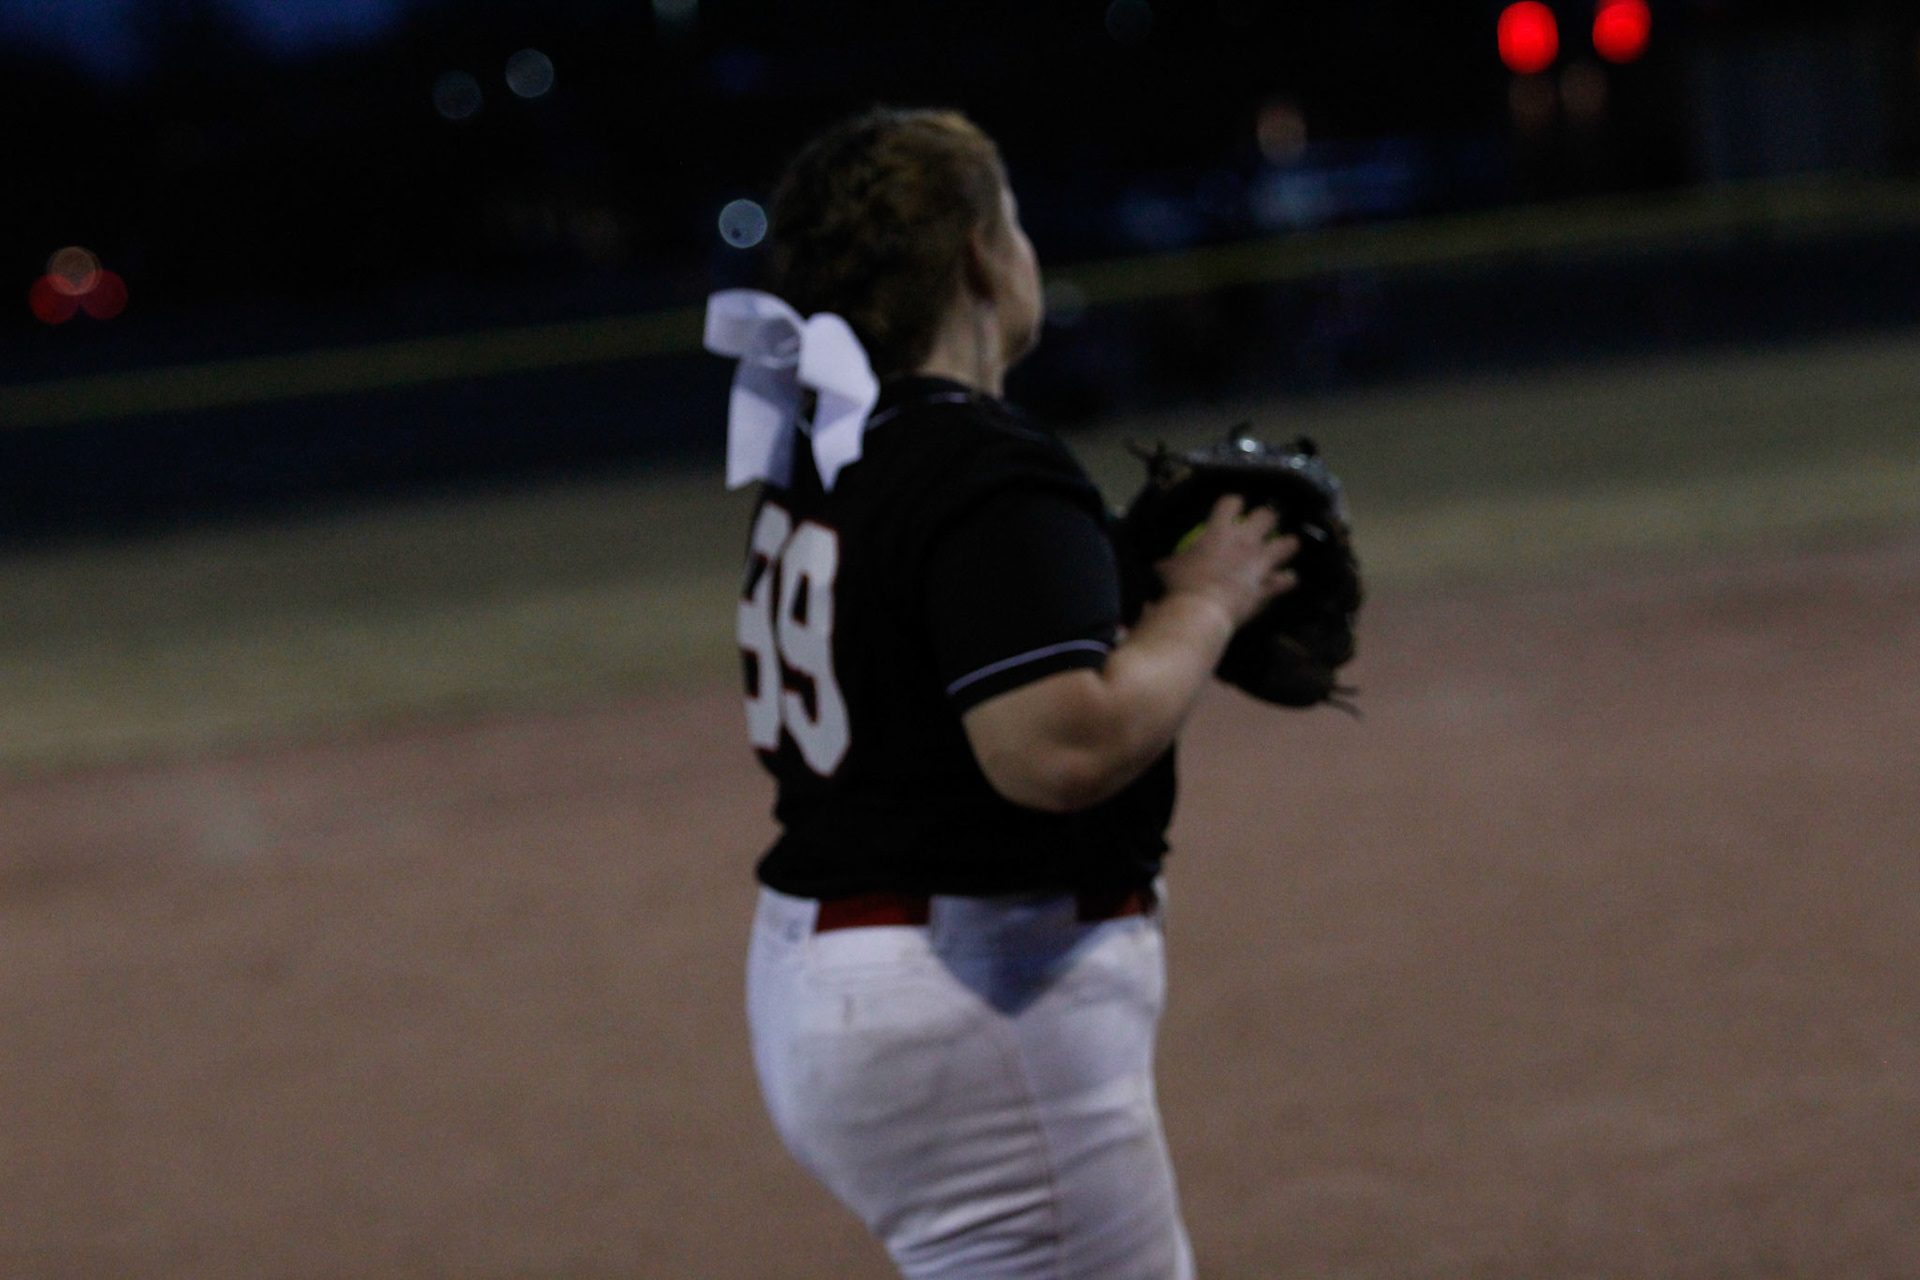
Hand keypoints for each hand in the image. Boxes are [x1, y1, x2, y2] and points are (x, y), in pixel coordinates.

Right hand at [1155, 494, 1297, 629]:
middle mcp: (1245, 540)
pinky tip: (1284, 582)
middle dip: (1268, 518)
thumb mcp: (1167, 568)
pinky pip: (1289, 579)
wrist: (1200, 611)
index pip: (1232, 501)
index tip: (1233, 508)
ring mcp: (1261, 562)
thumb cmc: (1179, 587)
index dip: (1234, 503)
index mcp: (1219, 531)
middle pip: (1268, 515)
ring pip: (1289, 543)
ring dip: (1287, 545)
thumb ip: (1171, 561)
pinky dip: (1287, 580)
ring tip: (1284, 549)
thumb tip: (1161, 564)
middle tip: (1263, 526)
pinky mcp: (1270, 585)